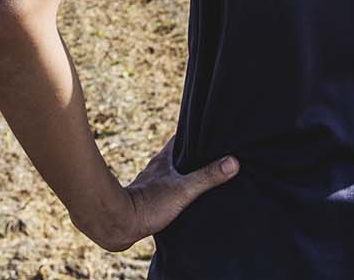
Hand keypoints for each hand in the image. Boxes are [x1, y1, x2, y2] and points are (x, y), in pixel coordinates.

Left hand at [79, 138, 238, 251]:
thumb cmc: (149, 204)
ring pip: (170, 172)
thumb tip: (233, 162)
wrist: (120, 224)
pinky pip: (166, 188)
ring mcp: (151, 183)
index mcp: (164, 159)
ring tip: (200, 176)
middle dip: (192, 154)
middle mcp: (156, 168)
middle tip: (211, 154)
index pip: (180, 138)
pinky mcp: (148, 199)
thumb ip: (207, 176)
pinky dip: (175, 188)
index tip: (209, 129)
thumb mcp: (184, 190)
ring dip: (183, 173)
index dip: (194, 133)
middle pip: (177, 155)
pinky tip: (182, 198)